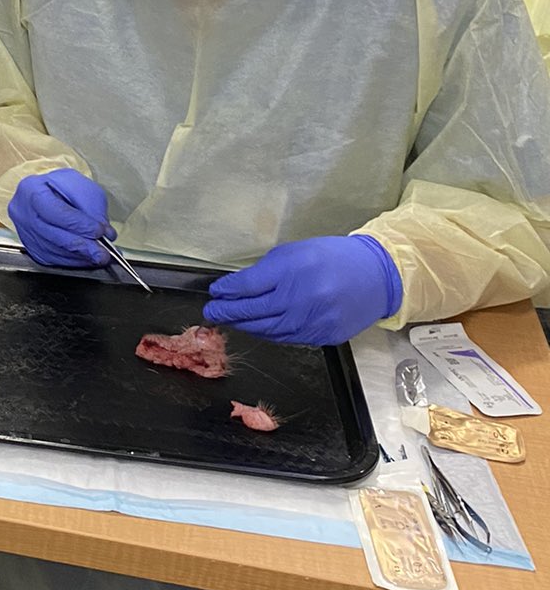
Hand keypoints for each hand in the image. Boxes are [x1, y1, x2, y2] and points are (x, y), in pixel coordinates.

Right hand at [9, 168, 113, 267]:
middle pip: (52, 235)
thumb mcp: (80, 185)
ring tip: (98, 256)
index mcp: (31, 190)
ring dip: (79, 256)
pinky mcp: (30, 246)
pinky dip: (71, 261)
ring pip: (53, 250)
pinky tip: (85, 258)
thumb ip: (92, 206)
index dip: (79, 224)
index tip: (99, 231)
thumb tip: (104, 233)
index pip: (55, 211)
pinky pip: (51, 259)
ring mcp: (24, 232)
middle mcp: (22, 212)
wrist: (45, 193)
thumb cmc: (61, 187)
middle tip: (102, 253)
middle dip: (82, 246)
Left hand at [205, 235, 401, 345]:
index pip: (247, 286)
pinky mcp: (322, 337)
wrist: (376, 276)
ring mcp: (311, 321)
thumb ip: (268, 270)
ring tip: (231, 320)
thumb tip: (240, 285)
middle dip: (227, 312)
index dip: (226, 291)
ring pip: (267, 330)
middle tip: (212, 312)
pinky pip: (286, 338)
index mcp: (291, 271)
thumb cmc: (333, 258)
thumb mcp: (296, 251)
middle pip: (252, 311)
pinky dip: (268, 333)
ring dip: (245, 325)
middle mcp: (299, 299)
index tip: (215, 292)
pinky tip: (257, 327)